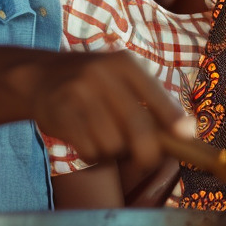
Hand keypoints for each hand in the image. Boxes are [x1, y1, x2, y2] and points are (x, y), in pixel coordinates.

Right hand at [22, 48, 195, 172]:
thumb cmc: (92, 83)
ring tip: (104, 139)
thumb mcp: (119, 78)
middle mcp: (101, 74)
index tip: (187, 135)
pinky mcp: (60, 114)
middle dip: (147, 151)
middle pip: (136, 125)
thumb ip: (150, 101)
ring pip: (112, 143)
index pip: (154, 93)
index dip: (172, 117)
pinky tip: (87, 141)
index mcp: (123, 63)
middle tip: (148, 161)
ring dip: (113, 152)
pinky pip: (89, 150)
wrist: (38, 76)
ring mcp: (79, 93)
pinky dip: (94, 155)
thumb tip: (187, 132)